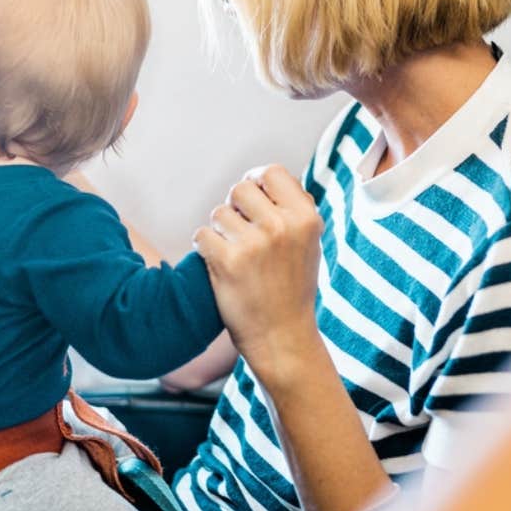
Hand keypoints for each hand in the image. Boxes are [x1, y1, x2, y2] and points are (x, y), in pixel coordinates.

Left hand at [192, 165, 323, 385]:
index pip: (272, 172)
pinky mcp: (227, 261)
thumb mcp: (308, 243)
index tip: (252, 199)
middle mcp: (281, 226)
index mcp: (306, 218)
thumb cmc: (291, 287)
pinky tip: (220, 265)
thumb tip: (262, 177)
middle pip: (239, 189)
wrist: (282, 338)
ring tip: (235, 255)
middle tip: (240, 232)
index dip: (257, 181)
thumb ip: (290, 209)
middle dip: (235, 207)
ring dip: (219, 230)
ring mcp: (254, 244)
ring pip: (218, 212)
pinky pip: (202, 234)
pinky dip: (204, 248)